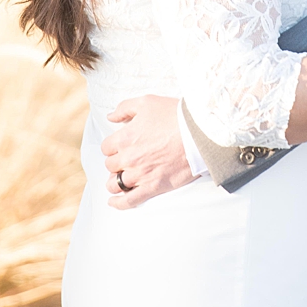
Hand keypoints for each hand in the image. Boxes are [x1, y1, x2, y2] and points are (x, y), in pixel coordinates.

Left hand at [99, 94, 195, 208]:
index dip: (113, 147)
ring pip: (116, 184)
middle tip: (125, 160)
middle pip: (111, 166)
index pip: (106, 148)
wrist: (199, 134)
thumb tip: (110, 117)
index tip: (120, 147)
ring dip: (115, 182)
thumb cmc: (174, 115)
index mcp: (124, 138)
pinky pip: (130, 200)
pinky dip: (119, 203)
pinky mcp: (154, 187)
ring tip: (120, 180)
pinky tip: (113, 202)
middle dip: (116, 163)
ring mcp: (140, 174)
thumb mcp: (146, 102)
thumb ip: (124, 109)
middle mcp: (129, 158)